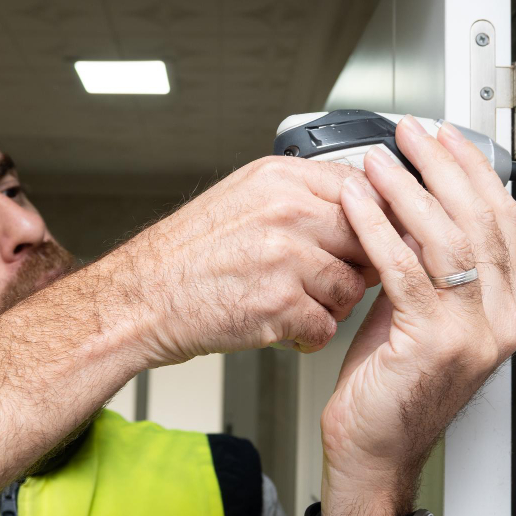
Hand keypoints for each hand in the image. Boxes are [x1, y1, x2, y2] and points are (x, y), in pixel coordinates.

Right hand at [112, 156, 383, 365]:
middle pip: (366, 238)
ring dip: (333, 305)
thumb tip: (350, 206)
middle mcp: (287, 212)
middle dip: (358, 264)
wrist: (141, 297)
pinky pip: (327, 326)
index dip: (374, 220)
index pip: (361, 189)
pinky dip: (310, 336)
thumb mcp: (240, 199)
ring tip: (301, 305)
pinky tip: (286, 329)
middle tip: (335, 277)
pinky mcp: (280, 306)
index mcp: (280, 179)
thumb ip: (297, 196)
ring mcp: (286, 258)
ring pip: (352, 287)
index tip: (374, 237)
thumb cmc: (186, 254)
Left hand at [318, 117, 515, 515]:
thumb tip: (411, 205)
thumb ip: (426, 266)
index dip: (473, 172)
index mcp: (503, 308)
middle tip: (410, 135)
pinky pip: (404, 269)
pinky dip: (377, 228)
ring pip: (445, 238)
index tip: (444, 139)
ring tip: (377, 162)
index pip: (501, 221)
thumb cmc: (388, 386)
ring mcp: (470, 332)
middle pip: (478, 220)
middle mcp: (497, 318)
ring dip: (407, 191)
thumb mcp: (416, 313)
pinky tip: (357, 203)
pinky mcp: (431, 341)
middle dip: (442, 168)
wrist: (371, 450)